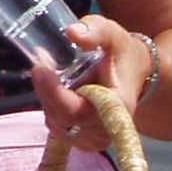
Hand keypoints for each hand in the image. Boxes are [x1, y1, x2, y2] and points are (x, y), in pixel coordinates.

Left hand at [31, 14, 149, 152]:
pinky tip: (59, 91)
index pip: (77, 110)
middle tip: (43, 63)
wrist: (131, 72)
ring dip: (48, 97)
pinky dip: (51, 107)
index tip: (40, 67)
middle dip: (46, 88)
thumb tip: (73, 32)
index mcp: (118, 105)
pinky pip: (55, 127)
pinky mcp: (84, 141)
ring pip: (55, 122)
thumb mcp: (111, 33)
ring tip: (56, 76)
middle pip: (61, 116)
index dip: (53, 92)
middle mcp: (109, 129)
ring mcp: (96, 138)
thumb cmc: (120, 52)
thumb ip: (94, 30)